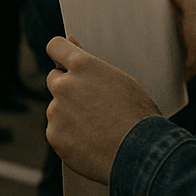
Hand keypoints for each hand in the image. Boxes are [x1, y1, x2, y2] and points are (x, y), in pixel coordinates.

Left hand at [45, 35, 158, 184]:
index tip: (64, 61)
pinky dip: (69, 136)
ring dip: (69, 114)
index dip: (61, 54)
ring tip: (98, 128)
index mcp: (82, 66)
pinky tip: (91, 142)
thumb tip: (71, 41)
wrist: (142, 155)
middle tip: (91, 103)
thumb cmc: (138, 116)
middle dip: (67, 87)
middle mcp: (64, 85)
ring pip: (56, 107)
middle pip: (54, 78)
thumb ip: (91, 64)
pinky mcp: (54, 134)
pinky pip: (57, 130)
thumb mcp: (121, 81)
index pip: (56, 47)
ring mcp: (56, 111)